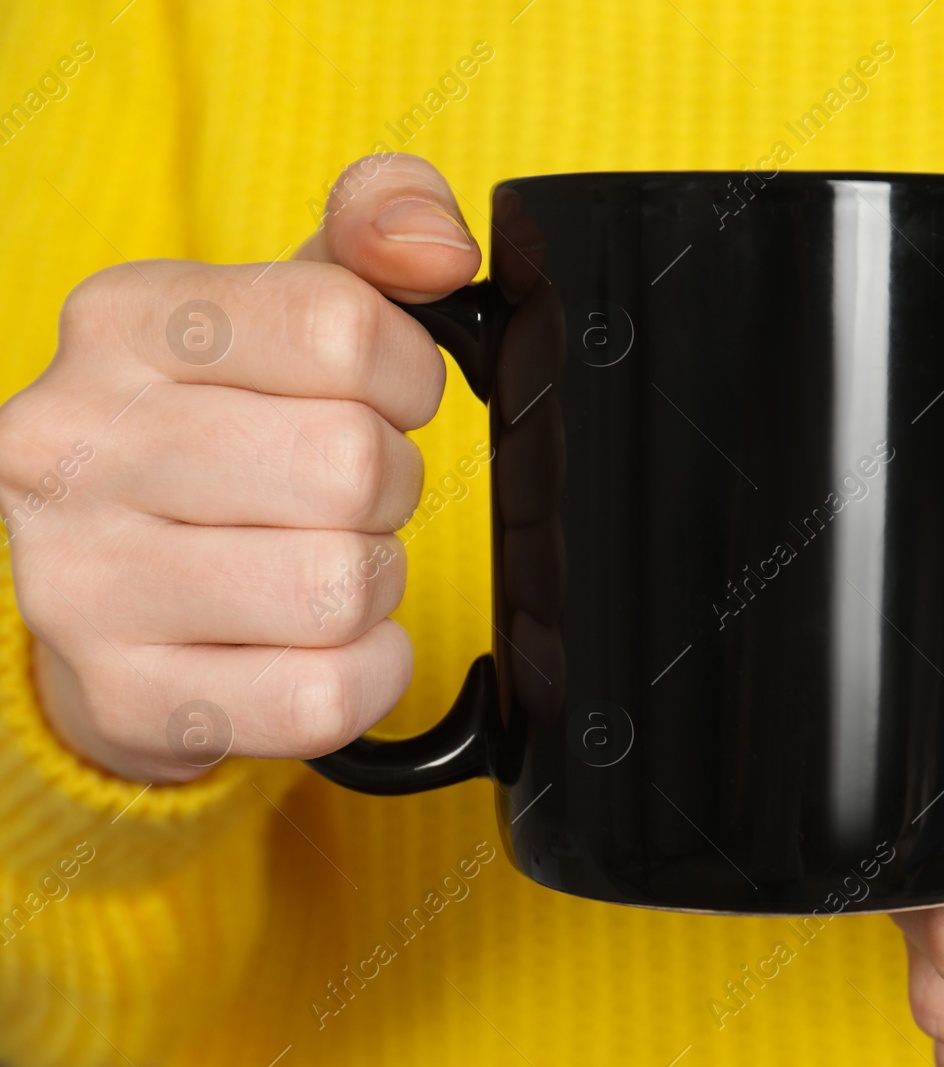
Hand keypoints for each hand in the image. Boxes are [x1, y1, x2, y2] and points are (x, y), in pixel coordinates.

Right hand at [0, 154, 478, 780]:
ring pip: (344, 585)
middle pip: (352, 465)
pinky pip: (328, 694)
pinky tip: (320, 639)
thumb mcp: (286, 304)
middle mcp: (74, 445)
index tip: (378, 397)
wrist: (107, 583)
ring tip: (320, 560)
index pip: (346, 328)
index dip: (405, 374)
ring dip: (375, 579)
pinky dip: (366, 669)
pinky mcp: (128, 699)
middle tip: (346, 495)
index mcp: (122, 323)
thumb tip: (435, 245)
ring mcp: (83, 583)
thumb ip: (375, 228)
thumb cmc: (218, 429)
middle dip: (389, 484)